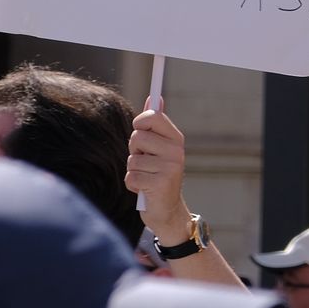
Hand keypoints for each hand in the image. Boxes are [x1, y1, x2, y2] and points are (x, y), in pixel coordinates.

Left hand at [128, 104, 190, 243]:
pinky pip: (131, 177)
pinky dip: (133, 185)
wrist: (167, 210)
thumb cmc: (157, 174)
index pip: (153, 116)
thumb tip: (154, 97)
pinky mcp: (160, 184)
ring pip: (132, 159)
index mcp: (176, 139)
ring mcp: (170, 167)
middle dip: (134, 151)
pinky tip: (144, 190)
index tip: (140, 131)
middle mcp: (176, 151)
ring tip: (146, 177)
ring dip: (133, 171)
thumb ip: (155, 125)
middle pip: (137, 137)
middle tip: (146, 162)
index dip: (140, 123)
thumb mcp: (159, 148)